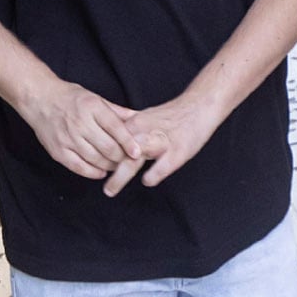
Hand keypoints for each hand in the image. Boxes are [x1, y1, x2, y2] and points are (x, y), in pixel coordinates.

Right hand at [15, 75, 137, 183]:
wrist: (39, 99)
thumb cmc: (70, 97)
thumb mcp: (95, 98)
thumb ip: (116, 111)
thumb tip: (138, 118)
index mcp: (92, 107)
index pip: (115, 128)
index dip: (129, 142)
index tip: (138, 152)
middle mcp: (80, 123)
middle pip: (107, 147)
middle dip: (121, 157)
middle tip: (128, 160)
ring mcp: (68, 138)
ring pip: (95, 159)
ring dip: (109, 166)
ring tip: (116, 165)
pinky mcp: (58, 151)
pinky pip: (79, 167)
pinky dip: (93, 172)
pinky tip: (101, 171)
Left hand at [112, 89, 228, 192]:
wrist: (199, 106)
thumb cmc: (172, 116)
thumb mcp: (145, 118)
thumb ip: (128, 131)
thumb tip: (109, 142)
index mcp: (134, 123)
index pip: (110, 143)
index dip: (102, 158)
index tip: (97, 171)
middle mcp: (143, 131)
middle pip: (118, 153)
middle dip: (106, 171)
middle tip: (102, 188)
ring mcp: (160, 141)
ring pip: (133, 160)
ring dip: (120, 176)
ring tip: (110, 190)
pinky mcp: (177, 150)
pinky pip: (160, 167)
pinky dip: (152, 176)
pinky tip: (147, 181)